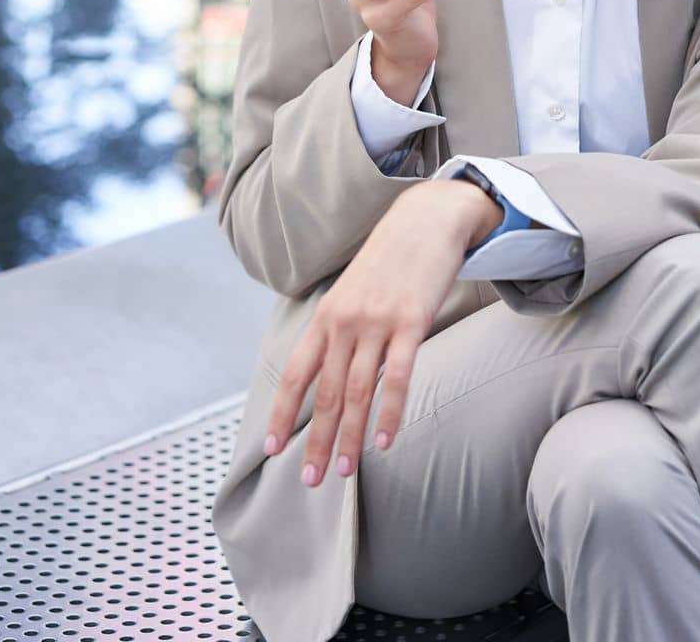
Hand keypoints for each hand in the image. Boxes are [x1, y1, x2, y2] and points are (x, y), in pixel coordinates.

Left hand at [262, 180, 484, 485]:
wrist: (427, 217)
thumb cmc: (390, 259)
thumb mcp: (353, 290)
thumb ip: (340, 328)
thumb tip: (330, 371)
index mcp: (326, 315)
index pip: (296, 374)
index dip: (282, 414)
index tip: (272, 449)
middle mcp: (345, 320)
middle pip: (325, 392)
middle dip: (315, 441)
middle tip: (309, 481)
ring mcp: (377, 321)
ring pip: (357, 391)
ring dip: (349, 437)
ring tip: (343, 472)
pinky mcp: (411, 321)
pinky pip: (397, 376)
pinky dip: (389, 413)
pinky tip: (386, 441)